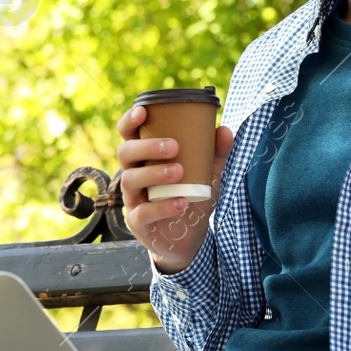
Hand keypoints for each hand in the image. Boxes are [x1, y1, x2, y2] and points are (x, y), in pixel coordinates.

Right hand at [116, 104, 234, 273]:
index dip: (129, 121)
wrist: (188, 239)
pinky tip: (182, 203)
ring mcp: (133, 199)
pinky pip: (143, 212)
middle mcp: (133, 175)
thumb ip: (215, 153)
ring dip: (154, 173)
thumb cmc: (190, 197)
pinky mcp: (137, 222)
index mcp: (144, 158)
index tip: (143, 111)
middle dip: (147, 146)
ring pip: (130, 180)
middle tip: (174, 146)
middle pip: (125, 153)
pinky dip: (163, 207)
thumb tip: (225, 130)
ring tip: (179, 172)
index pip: (128, 134)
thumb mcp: (205, 174)